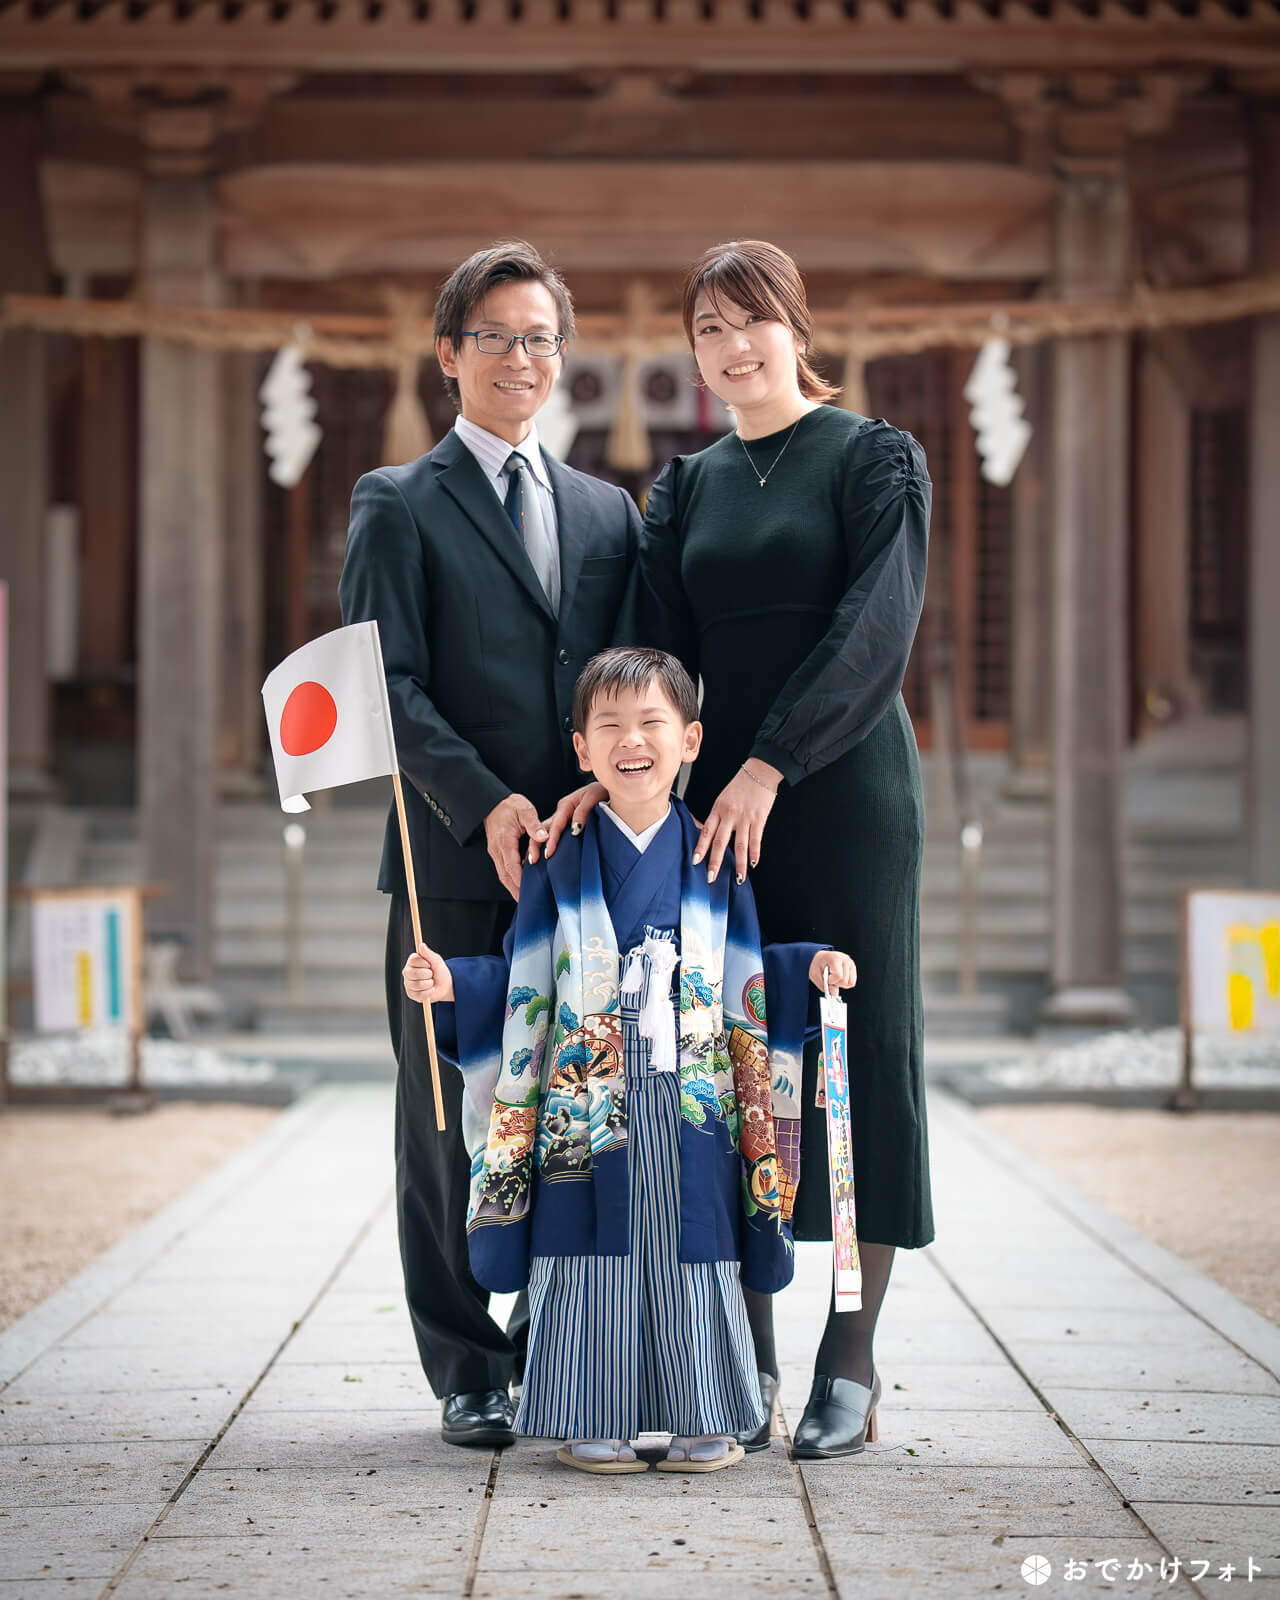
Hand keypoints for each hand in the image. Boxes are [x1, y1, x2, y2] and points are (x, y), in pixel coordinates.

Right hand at [403, 943, 453, 1004]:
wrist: (445, 985)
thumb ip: (428, 954)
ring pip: (417, 985)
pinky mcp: (411, 994)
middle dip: (428, 974)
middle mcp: (407, 972)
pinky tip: (429, 990)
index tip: (429, 964)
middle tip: (431, 974)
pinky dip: (428, 992)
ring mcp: (408, 983)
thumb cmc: (439, 971)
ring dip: (429, 984)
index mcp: (412, 962)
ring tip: (431, 982)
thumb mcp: (436, 961)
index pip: (413, 960)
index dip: (424, 963)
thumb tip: (421, 945)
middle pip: (414, 973)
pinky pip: (419, 995)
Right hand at [484, 793, 546, 900]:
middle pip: (505, 876)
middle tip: (527, 903)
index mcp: (504, 841)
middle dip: (515, 890)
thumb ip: (534, 824)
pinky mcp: (497, 852)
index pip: (511, 866)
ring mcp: (495, 852)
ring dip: (512, 887)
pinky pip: (503, 869)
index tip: (527, 891)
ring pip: (503, 875)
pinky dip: (511, 879)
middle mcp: (497, 849)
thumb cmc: (509, 805)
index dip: (519, 880)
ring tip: (524, 899)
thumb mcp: (524, 810)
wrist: (491, 802)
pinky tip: (520, 884)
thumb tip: (544, 837)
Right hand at [530, 782, 607, 862]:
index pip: (556, 825)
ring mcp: (563, 817)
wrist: (609, 788)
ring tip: (533, 861)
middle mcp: (561, 812)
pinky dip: (547, 843)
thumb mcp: (593, 796)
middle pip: (545, 829)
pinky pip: (555, 833)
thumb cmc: (601, 792)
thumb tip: (575, 829)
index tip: (548, 853)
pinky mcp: (567, 823)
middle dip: (537, 844)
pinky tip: (545, 856)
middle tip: (534, 860)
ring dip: (538, 845)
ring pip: (546, 831)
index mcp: (566, 805)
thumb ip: (583, 811)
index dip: (551, 840)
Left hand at [691, 760, 781, 883]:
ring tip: (739, 879)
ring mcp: (744, 818)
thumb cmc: (741, 786)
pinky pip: (756, 839)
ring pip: (740, 845)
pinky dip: (755, 853)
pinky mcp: (759, 818)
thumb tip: (711, 835)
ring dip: (740, 864)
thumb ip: (718, 817)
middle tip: (711, 877)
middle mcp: (729, 815)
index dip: (700, 848)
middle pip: (720, 842)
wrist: (759, 771)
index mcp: (717, 810)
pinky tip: (754, 863)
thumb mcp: (723, 799)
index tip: (695, 861)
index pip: (706, 832)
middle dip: (715, 862)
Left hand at [810, 951, 856, 992]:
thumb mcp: (815, 974)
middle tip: (829, 977)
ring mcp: (850, 963)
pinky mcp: (853, 967)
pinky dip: (845, 984)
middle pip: (844, 981)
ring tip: (834, 978)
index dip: (831, 981)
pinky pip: (852, 982)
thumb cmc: (818, 964)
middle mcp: (845, 959)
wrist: (821, 958)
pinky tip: (839, 978)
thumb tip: (834, 994)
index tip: (826, 978)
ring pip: (850, 983)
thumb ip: (824, 985)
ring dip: (841, 984)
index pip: (838, 976)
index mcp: (835, 958)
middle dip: (835, 983)